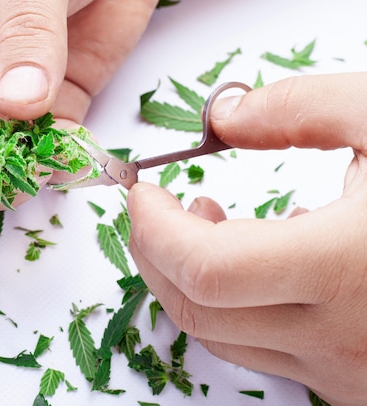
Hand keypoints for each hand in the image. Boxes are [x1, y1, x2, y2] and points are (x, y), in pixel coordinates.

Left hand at [127, 72, 366, 404]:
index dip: (153, 228)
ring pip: (223, 338)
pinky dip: (236, 305)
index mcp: (350, 271)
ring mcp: (351, 374)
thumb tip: (224, 117)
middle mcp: (346, 341)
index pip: (202, 270)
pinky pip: (266, 351)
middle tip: (158, 205)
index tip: (142, 191)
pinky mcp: (358, 383)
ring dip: (190, 281)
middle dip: (156, 254)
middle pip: (197, 312)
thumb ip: (299, 108)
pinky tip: (259, 259)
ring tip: (204, 221)